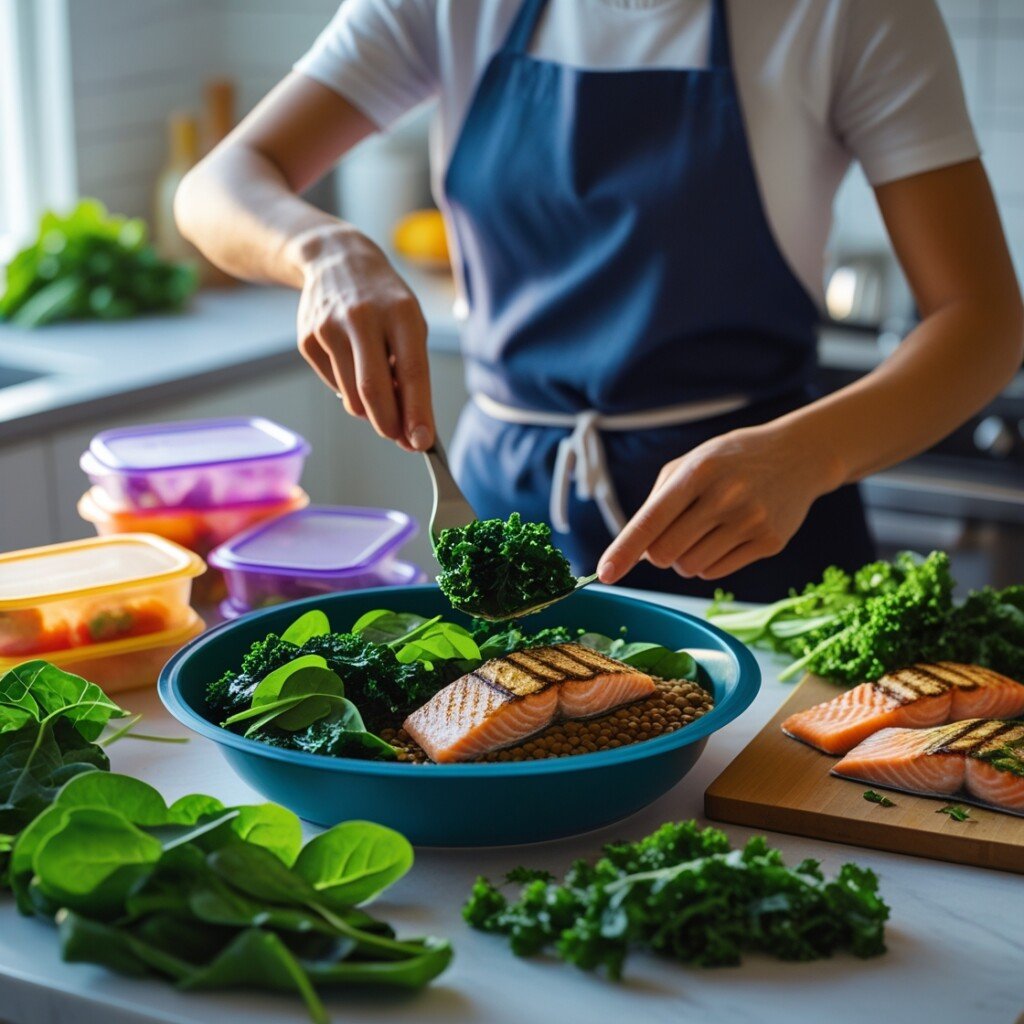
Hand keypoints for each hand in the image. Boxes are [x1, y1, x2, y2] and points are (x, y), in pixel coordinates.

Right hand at [290, 225, 434, 450]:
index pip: (411, 371)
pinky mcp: (307, 339)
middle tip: (400, 438)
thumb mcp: (409, 324)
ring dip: (370, 409)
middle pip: (373, 390)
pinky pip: (333, 385)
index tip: (423, 442)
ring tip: (377, 387)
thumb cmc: (384, 302)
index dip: (417, 411)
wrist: (335, 260)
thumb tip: (411, 426)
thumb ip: (411, 371)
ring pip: (352, 396)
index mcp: (400, 312)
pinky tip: (351, 362)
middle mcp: (362, 317)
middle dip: (389, 424)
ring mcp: (329, 327)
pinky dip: (348, 389)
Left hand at [597, 422, 843, 582]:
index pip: (650, 521)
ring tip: (702, 531)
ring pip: (689, 568)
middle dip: (658, 552)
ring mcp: (751, 522)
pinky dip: (706, 564)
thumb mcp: (690, 464)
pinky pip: (715, 573)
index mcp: (696, 473)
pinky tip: (722, 538)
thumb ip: (657, 502)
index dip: (624, 550)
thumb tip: (636, 550)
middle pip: (665, 554)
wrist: (799, 455)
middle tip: (672, 533)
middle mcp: (725, 498)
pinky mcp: (770, 542)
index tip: (605, 573)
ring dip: (683, 559)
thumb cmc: (730, 460)